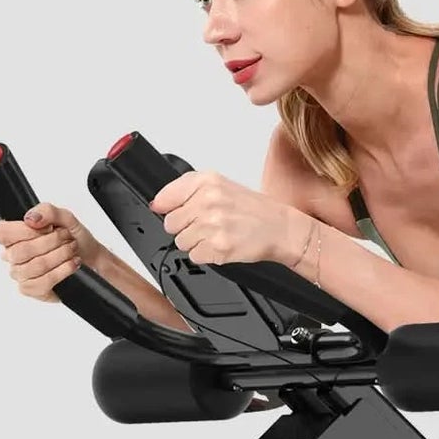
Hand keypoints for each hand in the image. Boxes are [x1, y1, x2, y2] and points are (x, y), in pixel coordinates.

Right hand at [0, 203, 103, 302]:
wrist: (89, 258)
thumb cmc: (72, 238)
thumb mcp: (64, 217)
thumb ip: (47, 211)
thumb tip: (31, 219)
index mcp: (13, 236)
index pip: (1, 233)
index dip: (24, 230)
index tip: (46, 228)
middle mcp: (12, 256)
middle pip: (20, 251)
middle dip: (50, 242)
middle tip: (65, 237)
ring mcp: (20, 274)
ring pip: (35, 267)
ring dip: (60, 255)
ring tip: (71, 249)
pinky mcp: (32, 289)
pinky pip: (43, 282)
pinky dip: (62, 271)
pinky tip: (72, 264)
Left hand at [149, 171, 302, 266]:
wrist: (280, 228)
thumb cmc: (253, 210)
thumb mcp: (221, 186)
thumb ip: (186, 190)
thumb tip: (157, 205)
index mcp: (207, 182)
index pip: (166, 198)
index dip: (170, 209)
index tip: (179, 213)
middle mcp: (208, 201)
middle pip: (171, 224)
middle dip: (186, 227)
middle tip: (207, 225)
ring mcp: (212, 225)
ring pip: (181, 242)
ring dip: (196, 243)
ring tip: (217, 235)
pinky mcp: (218, 247)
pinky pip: (194, 256)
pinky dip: (206, 255)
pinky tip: (221, 245)